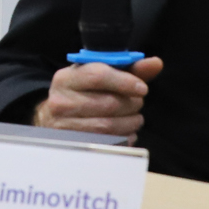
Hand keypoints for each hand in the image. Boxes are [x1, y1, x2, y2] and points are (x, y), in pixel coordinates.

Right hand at [32, 57, 161, 137]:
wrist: (52, 119)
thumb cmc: (82, 94)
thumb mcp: (98, 77)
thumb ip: (128, 69)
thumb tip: (156, 63)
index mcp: (66, 78)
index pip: (98, 75)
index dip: (125, 82)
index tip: (143, 88)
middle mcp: (61, 101)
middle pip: (108, 103)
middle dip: (132, 104)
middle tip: (138, 103)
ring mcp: (64, 126)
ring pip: (109, 126)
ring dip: (131, 122)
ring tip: (135, 118)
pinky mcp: (73, 145)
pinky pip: (106, 143)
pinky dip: (124, 138)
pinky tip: (127, 132)